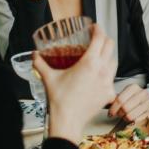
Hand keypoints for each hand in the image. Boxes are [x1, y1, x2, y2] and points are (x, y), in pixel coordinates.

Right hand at [34, 24, 116, 144]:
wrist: (68, 121)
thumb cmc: (60, 100)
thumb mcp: (48, 78)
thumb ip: (40, 64)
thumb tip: (34, 55)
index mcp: (89, 63)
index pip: (100, 39)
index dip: (98, 29)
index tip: (94, 27)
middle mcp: (102, 70)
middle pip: (110, 46)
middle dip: (105, 39)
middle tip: (97, 38)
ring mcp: (108, 82)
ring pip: (114, 61)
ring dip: (109, 54)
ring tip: (100, 54)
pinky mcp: (110, 93)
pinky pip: (113, 78)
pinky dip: (108, 72)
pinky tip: (100, 74)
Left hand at [108, 84, 148, 123]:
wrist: (143, 109)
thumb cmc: (129, 103)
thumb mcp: (121, 98)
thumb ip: (112, 98)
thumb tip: (101, 98)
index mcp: (134, 87)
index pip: (120, 99)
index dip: (113, 108)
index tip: (110, 114)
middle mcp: (143, 93)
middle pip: (125, 108)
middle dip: (119, 114)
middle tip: (119, 115)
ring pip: (131, 116)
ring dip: (126, 119)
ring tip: (125, 117)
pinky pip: (138, 122)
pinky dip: (133, 123)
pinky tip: (132, 121)